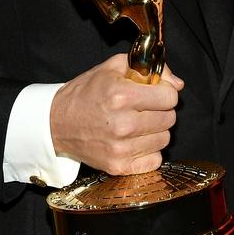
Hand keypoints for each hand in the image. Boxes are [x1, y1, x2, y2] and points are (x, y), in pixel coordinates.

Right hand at [50, 53, 182, 174]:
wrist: (56, 123)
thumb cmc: (85, 93)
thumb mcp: (113, 68)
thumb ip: (148, 69)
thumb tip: (177, 84)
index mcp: (121, 96)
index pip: (169, 98)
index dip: (165, 93)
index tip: (155, 93)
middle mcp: (123, 124)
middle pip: (169, 119)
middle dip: (161, 111)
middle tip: (144, 108)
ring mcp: (121, 148)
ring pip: (164, 139)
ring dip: (155, 131)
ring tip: (138, 124)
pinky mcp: (118, 166)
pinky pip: (155, 160)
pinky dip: (149, 151)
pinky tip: (135, 141)